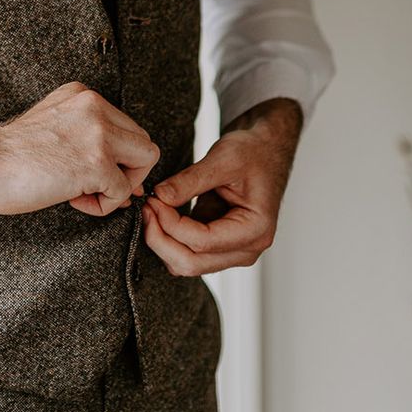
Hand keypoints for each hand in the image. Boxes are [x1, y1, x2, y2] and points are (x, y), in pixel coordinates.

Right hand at [0, 82, 159, 216]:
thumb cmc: (11, 156)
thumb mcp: (54, 127)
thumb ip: (89, 138)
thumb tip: (130, 178)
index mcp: (83, 95)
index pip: (126, 126)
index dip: (118, 157)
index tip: (94, 174)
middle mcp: (94, 106)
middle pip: (143, 142)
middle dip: (126, 171)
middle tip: (94, 187)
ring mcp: (98, 133)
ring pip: (146, 161)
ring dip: (121, 186)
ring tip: (85, 194)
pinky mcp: (97, 162)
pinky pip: (123, 190)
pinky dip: (104, 205)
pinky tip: (74, 202)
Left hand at [141, 98, 302, 275]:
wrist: (265, 148)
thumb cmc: (254, 151)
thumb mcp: (223, 159)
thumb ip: (189, 181)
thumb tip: (159, 196)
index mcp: (255, 230)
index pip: (201, 242)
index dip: (169, 224)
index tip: (153, 201)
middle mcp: (246, 249)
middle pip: (191, 263)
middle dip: (161, 238)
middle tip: (146, 208)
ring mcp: (231, 250)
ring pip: (186, 263)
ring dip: (162, 240)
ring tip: (151, 208)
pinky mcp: (217, 243)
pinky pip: (186, 252)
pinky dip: (168, 238)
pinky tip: (159, 213)